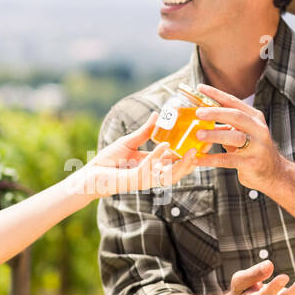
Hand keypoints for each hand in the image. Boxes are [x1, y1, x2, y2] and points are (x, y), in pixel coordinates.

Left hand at [82, 111, 197, 196]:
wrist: (90, 174)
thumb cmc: (108, 160)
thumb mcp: (129, 141)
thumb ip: (145, 131)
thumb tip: (158, 115)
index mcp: (152, 165)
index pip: (174, 160)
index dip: (188, 153)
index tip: (201, 142)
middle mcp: (151, 174)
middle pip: (178, 171)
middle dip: (192, 162)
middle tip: (204, 149)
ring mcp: (145, 179)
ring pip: (170, 175)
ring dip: (182, 164)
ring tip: (193, 152)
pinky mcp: (135, 180)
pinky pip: (150, 168)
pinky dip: (158, 156)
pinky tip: (165, 145)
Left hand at [189, 84, 285, 191]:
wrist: (274, 173)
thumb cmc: (254, 150)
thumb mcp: (245, 132)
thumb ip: (229, 124)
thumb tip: (202, 114)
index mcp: (255, 118)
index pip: (234, 102)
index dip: (216, 94)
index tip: (200, 88)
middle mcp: (258, 130)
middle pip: (236, 116)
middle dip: (216, 113)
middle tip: (198, 113)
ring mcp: (257, 147)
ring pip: (234, 137)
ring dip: (214, 135)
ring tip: (198, 135)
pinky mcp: (251, 163)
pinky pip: (228, 160)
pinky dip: (211, 160)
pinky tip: (198, 159)